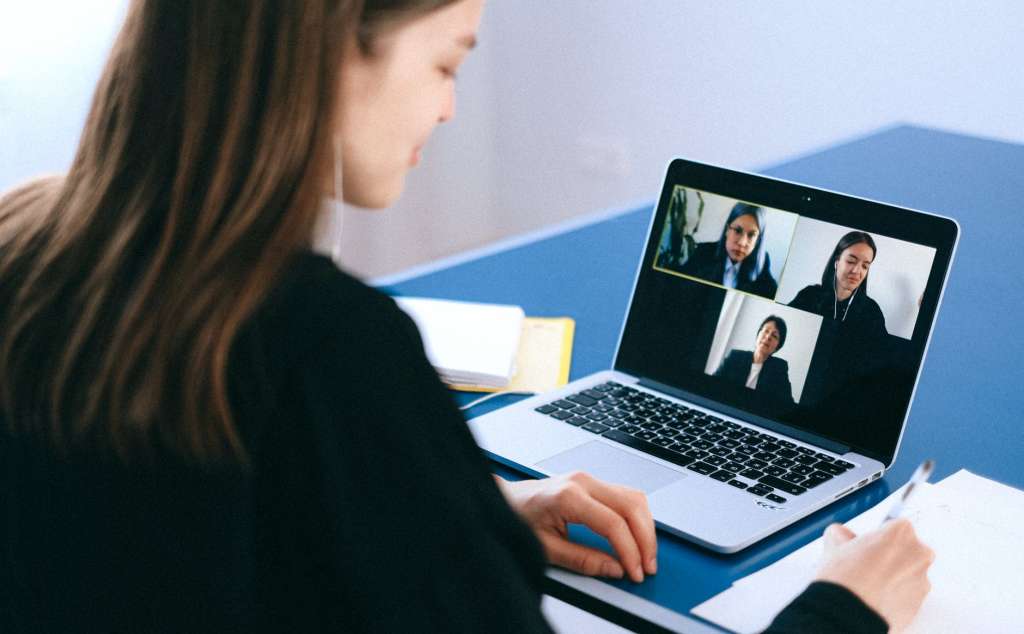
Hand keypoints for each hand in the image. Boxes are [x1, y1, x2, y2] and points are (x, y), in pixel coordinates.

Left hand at [495, 472, 656, 582]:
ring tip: (645, 554)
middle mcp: (582, 482)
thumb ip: (583, 560)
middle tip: (647, 566)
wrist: (505, 500)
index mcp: (568, 496)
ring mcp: (588, 478)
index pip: (613, 523)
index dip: (630, 551)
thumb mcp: (546, 548)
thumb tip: (615, 569)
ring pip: (634, 498)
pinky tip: (637, 536)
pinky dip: (637, 516)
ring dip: (645, 527)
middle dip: (645, 539)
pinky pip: (625, 495)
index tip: (635, 571)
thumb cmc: (519, 518)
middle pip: (631, 506)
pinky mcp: (592, 482)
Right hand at [814, 519, 934, 631]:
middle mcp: (919, 553)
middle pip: (906, 549)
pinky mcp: (920, 604)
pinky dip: (895, 595)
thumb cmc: (846, 578)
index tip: (867, 545)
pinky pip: (908, 594)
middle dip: (890, 555)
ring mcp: (922, 580)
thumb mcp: (834, 542)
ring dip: (893, 576)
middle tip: (866, 564)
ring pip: (908, 573)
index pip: (894, 526)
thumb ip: (843, 534)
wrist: (848, 613)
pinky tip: (874, 597)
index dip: (877, 537)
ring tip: (868, 584)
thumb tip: (841, 536)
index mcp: (901, 531)